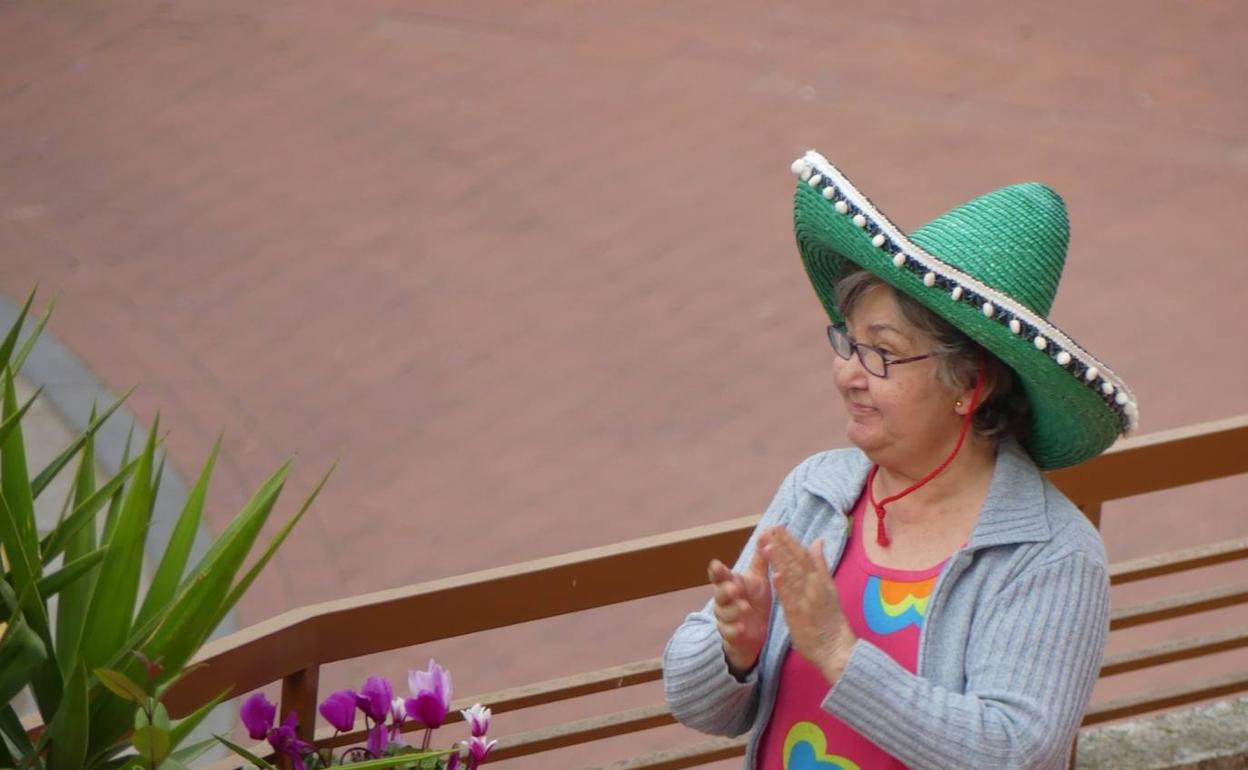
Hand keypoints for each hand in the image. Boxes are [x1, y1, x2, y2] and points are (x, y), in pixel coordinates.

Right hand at [708, 543, 771, 674]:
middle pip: (719, 593)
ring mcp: (725, 618)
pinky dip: (734, 630)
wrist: (753, 632)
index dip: (717, 571)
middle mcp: (724, 600)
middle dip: (725, 591)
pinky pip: (729, 632)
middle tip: (734, 588)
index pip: (720, 576)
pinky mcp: (730, 634)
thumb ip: (761, 558)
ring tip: (744, 607)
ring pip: (724, 613)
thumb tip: (768, 533)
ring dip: (733, 610)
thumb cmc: (755, 600)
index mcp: (730, 583)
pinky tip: (741, 628)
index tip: (716, 565)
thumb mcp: (759, 579)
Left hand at [761, 526, 856, 683]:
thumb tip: (817, 542)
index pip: (803, 556)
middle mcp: (814, 587)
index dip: (790, 542)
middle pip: (797, 564)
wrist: (837, 648)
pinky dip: (784, 587)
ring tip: (768, 546)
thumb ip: (821, 565)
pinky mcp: (799, 617)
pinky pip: (791, 600)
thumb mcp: (829, 587)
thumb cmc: (831, 619)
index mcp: (820, 580)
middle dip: (783, 545)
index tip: (778, 528)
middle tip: (771, 528)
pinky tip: (776, 575)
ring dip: (780, 562)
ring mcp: (807, 601)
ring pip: (792, 578)